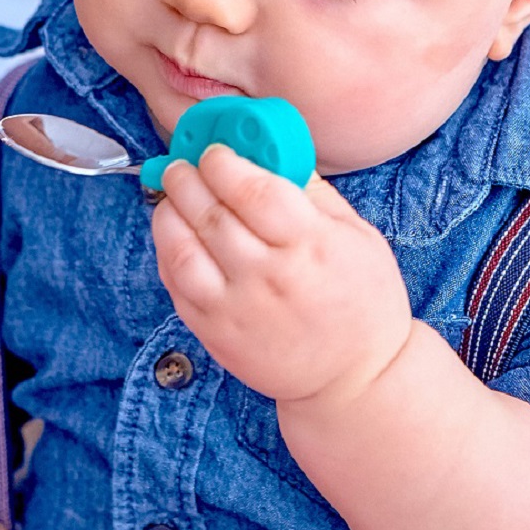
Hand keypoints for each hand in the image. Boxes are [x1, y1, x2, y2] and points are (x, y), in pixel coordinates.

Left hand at [152, 144, 412, 404]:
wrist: (354, 380)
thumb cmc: (363, 301)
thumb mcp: (359, 235)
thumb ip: (315, 192)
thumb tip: (274, 150)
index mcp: (311, 245)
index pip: (253, 191)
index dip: (225, 163)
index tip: (216, 151)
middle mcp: (270, 276)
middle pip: (213, 214)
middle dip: (189, 178)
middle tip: (184, 163)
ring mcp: (237, 309)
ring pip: (184, 249)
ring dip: (169, 212)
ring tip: (173, 193)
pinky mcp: (215, 334)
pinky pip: (176, 284)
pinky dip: (167, 251)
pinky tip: (173, 232)